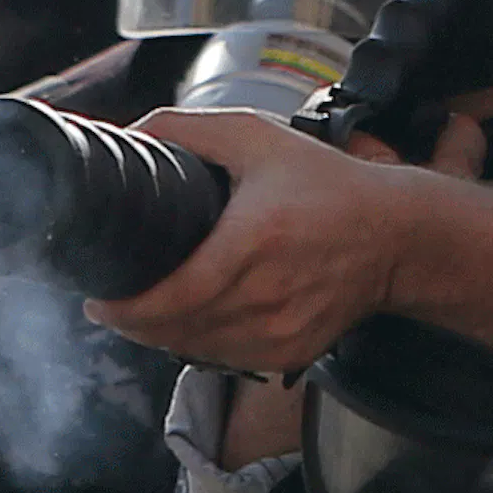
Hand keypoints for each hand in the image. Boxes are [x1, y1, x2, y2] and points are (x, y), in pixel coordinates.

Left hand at [87, 110, 421, 374]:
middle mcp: (268, 296)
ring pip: (197, 351)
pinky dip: (199, 346)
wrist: (395, 236)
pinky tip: (190, 324)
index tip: (97, 300)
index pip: (174, 298)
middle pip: (176, 331)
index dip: (127, 309)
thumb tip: (132, 134)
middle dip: (133, 323)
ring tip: (144, 312)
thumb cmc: (327, 184)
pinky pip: (226, 360)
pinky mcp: (290, 353)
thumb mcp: (258, 138)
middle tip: (111, 303)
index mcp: (254, 243)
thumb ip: (189, 131)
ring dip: (161, 338)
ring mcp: (281, 332)